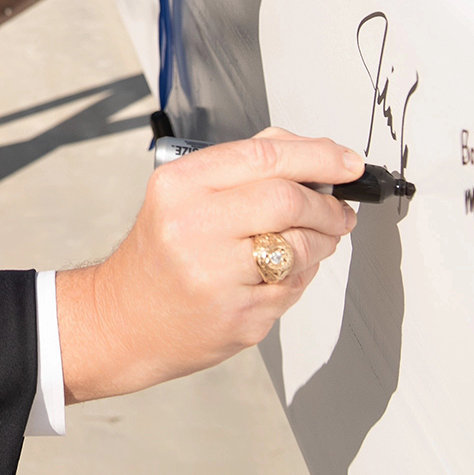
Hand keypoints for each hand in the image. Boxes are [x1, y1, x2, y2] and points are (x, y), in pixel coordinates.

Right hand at [56, 129, 361, 401]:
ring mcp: (216, 277)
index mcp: (179, 185)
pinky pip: (293, 287)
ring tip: (316, 239)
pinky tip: (280, 272)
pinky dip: (300, 276)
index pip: (264, 157)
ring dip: (323, 241)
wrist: (124, 319)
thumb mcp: (183, 194)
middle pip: (289, 200)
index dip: (319, 156)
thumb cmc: (162, 251)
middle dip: (328, 205)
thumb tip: (316, 159)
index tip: (348, 162)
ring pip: (301, 247)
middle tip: (340, 210)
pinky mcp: (239, 318)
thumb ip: (244, 168)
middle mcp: (192, 227)